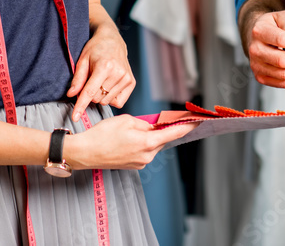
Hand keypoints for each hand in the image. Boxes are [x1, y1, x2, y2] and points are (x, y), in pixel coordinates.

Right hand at [64, 114, 198, 169]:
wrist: (85, 153)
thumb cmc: (103, 134)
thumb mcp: (127, 120)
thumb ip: (145, 123)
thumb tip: (153, 127)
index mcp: (148, 143)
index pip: (175, 132)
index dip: (189, 125)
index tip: (199, 120)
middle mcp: (147, 156)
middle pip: (163, 138)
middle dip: (163, 128)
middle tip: (163, 118)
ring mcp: (141, 162)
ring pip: (153, 145)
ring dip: (150, 136)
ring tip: (133, 129)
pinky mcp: (134, 165)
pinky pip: (145, 151)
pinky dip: (143, 143)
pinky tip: (130, 138)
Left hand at [68, 22, 134, 120]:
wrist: (112, 40)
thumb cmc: (96, 49)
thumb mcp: (82, 60)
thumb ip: (77, 79)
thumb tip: (71, 95)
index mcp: (105, 66)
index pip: (90, 92)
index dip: (80, 106)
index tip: (75, 117)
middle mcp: (118, 73)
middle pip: (97, 98)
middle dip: (90, 94)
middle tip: (91, 81)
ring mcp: (126, 78)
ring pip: (106, 101)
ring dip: (100, 95)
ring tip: (101, 80)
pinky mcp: (131, 82)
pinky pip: (118, 102)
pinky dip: (110, 98)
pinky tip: (109, 86)